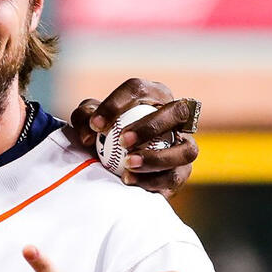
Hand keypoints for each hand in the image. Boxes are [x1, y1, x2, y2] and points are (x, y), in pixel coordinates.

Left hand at [67, 79, 197, 197]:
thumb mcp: (89, 121)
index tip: (96, 125)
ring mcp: (183, 144)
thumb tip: (90, 133)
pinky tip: (130, 181)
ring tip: (129, 164)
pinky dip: (153, 181)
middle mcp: (175, 116)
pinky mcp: (182, 171)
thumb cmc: (103, 134)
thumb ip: (84, 117)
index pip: (138, 90)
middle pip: (177, 112)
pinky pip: (176, 177)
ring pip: (186, 150)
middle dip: (150, 126)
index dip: (116, 105)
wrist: (112, 163)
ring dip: (158, 158)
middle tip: (122, 141)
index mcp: (152, 95)